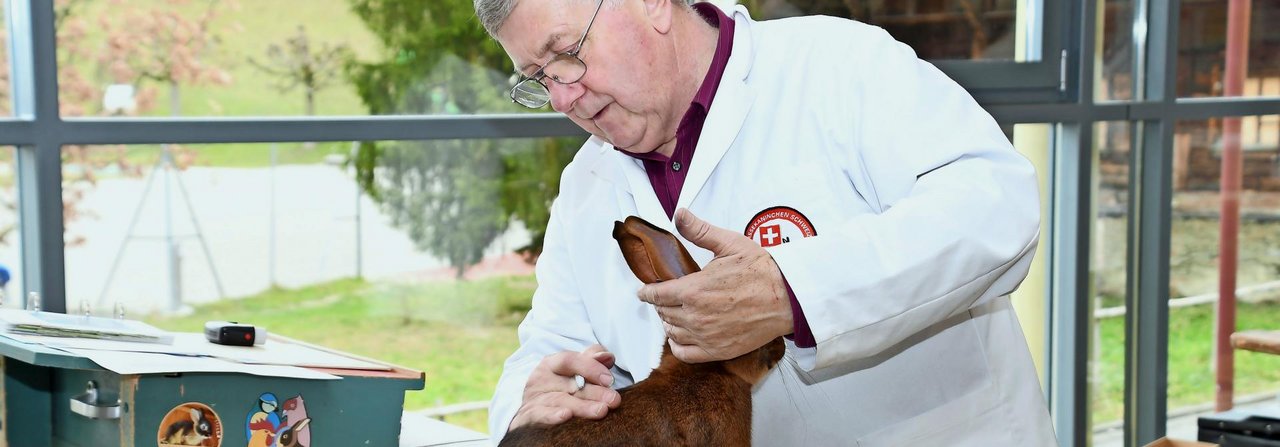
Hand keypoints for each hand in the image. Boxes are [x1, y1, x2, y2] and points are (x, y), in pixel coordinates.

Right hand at [509, 345, 621, 431]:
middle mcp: (542, 378)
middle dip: (594, 392)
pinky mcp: (529, 415)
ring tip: (601, 410)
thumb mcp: (573, 371)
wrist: (532, 410)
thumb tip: (608, 356)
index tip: (610, 379)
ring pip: (560, 400)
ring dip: (581, 406)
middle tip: (614, 400)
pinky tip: (565, 416)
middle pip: (570, 384)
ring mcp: (535, 397)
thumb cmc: (560, 387)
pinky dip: (552, 415)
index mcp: (552, 364)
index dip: (591, 367)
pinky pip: (540, 415)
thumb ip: (591, 361)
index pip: (570, 360)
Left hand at [638, 208, 793, 362]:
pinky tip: (680, 337)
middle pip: (664, 312)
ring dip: (669, 322)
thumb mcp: (729, 243)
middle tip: (667, 298)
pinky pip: (685, 353)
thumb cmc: (761, 270)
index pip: (657, 294)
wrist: (787, 297)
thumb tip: (680, 213)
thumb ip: (699, 231)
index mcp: (693, 289)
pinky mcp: (718, 351)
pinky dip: (677, 345)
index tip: (644, 292)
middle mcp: (695, 316)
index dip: (648, 292)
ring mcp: (706, 336)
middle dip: (662, 304)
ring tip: (675, 314)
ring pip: (672, 332)